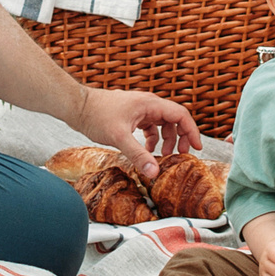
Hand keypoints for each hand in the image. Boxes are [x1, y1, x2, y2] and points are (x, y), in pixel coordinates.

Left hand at [74, 87, 199, 179]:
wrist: (77, 107)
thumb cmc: (96, 116)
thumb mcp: (119, 137)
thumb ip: (138, 155)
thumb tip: (154, 171)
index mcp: (150, 104)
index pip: (180, 115)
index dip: (192, 131)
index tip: (197, 148)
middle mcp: (147, 104)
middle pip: (174, 119)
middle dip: (180, 138)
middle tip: (181, 155)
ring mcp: (139, 108)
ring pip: (162, 123)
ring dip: (165, 139)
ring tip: (162, 156)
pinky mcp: (131, 114)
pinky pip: (150, 125)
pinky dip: (152, 138)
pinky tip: (146, 150)